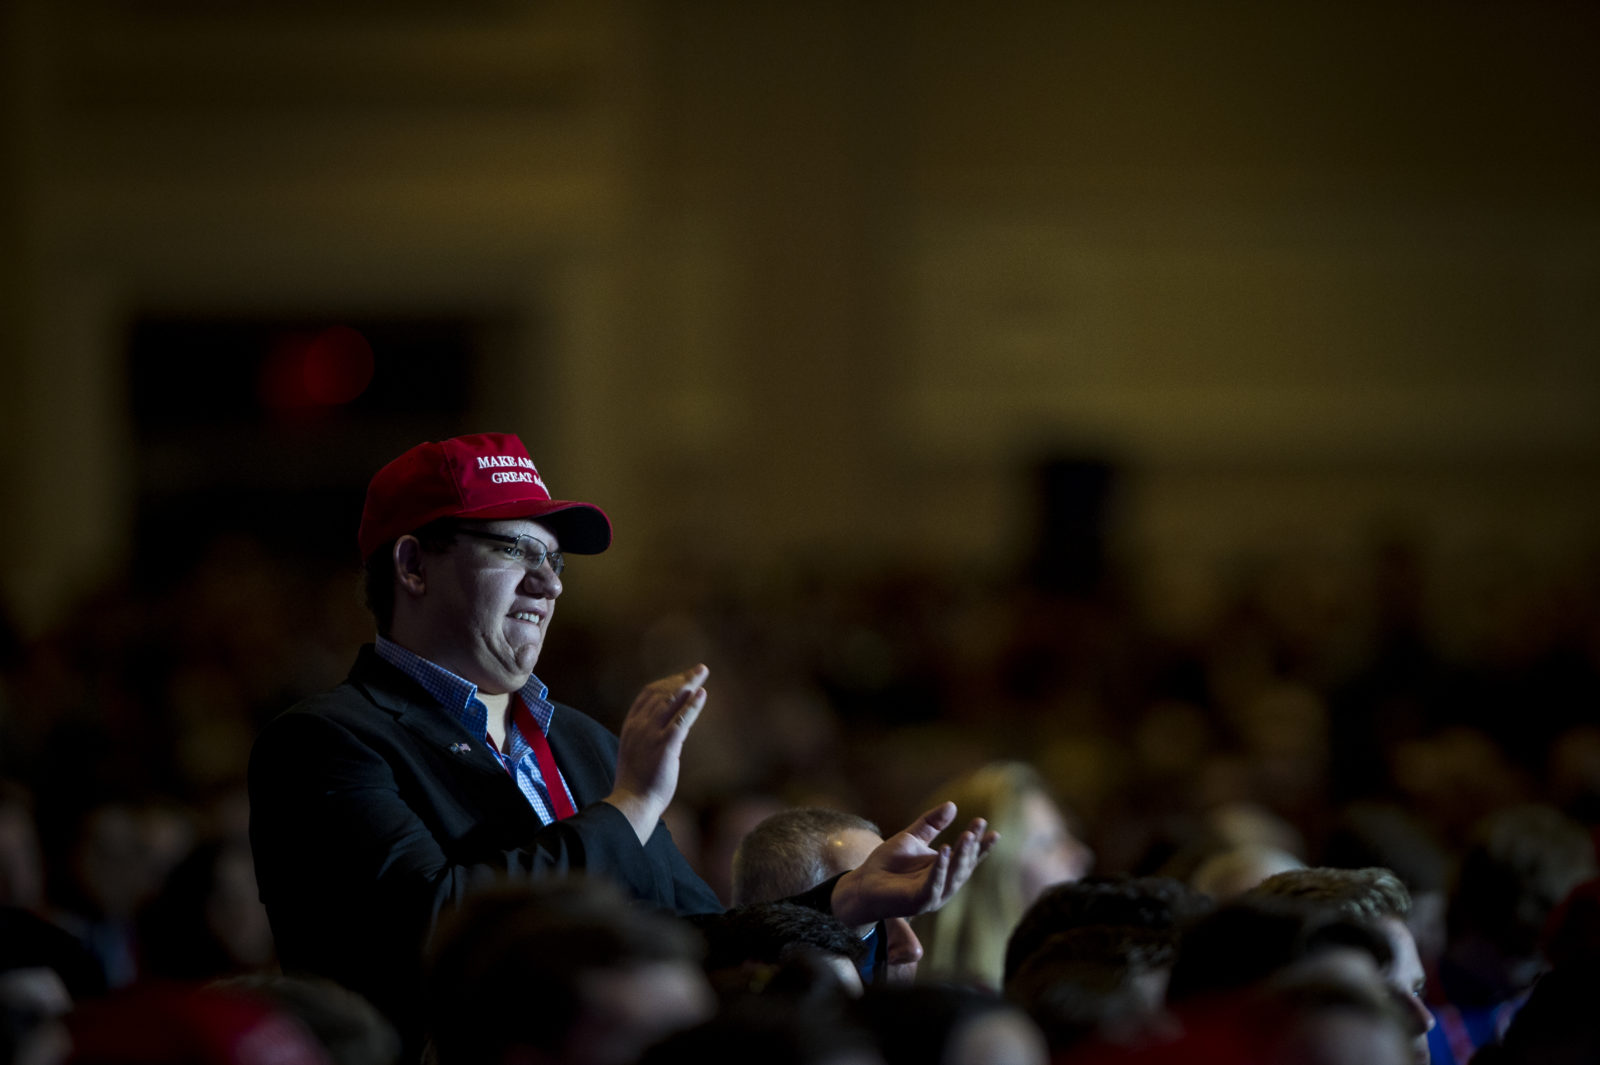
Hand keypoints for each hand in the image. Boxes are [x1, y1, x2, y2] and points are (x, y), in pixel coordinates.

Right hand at [603, 664, 707, 843]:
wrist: (632, 803)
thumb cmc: (636, 782)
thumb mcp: (637, 751)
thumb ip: (649, 735)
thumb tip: (673, 726)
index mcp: (631, 726)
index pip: (648, 694)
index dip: (667, 682)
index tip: (682, 677)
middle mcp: (639, 726)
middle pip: (663, 693)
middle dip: (682, 678)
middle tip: (700, 669)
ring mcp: (651, 735)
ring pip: (672, 701)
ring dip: (689, 685)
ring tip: (702, 673)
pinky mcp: (665, 747)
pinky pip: (681, 720)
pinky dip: (692, 705)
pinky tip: (702, 694)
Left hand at [829, 802, 997, 929]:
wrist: (863, 884)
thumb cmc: (887, 863)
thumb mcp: (911, 838)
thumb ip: (931, 824)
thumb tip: (952, 805)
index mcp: (945, 870)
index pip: (968, 857)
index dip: (981, 844)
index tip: (990, 828)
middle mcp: (944, 884)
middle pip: (964, 865)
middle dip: (973, 846)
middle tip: (977, 827)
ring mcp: (934, 895)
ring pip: (954, 875)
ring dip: (962, 856)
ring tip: (968, 836)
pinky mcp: (920, 901)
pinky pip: (934, 885)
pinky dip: (941, 868)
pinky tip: (945, 851)